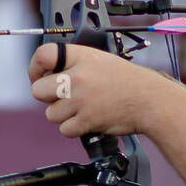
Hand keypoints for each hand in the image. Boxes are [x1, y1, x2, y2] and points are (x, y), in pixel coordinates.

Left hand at [29, 43, 163, 138]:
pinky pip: (65, 129)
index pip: (43, 55)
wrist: (150, 100)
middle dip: (48, 97)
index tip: (38, 76)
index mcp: (81, 56)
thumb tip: (51, 76)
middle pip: (38, 91)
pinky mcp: (86, 120)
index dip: (35, 68)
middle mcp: (77, 77)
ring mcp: (80, 99)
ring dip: (63, 115)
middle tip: (64, 98)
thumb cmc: (128, 82)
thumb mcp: (100, 60)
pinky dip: (74, 129)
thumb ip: (75, 65)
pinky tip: (88, 120)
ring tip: (82, 110)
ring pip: (51, 114)